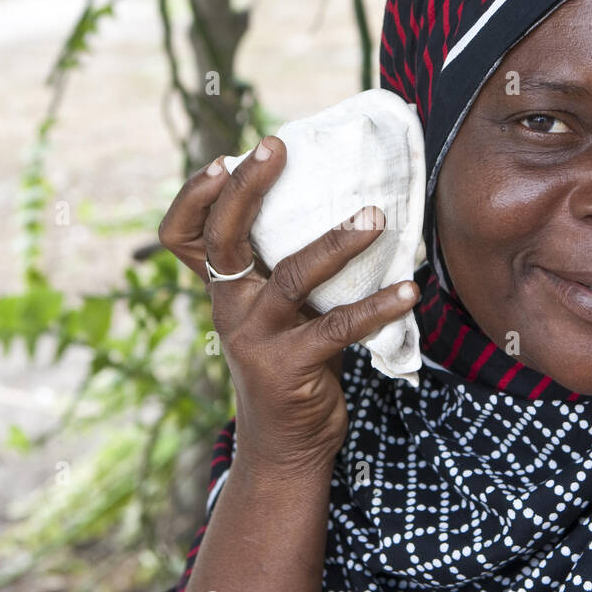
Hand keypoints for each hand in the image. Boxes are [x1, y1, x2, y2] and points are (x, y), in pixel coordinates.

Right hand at [156, 135, 420, 472]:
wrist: (286, 445)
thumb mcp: (279, 310)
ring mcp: (256, 338)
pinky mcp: (290, 367)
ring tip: (376, 218)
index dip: (193, 197)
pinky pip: (338, 328)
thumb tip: (346, 198)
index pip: (184, 236)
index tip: (224, 159)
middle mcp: (230, 307)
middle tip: (275, 146)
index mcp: (223, 288)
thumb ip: (288, 265)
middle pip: (223, 238)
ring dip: (338, 242)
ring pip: (292, 276)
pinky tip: (407, 291)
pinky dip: (377, 306)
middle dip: (246, 187)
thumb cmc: (293, 360)